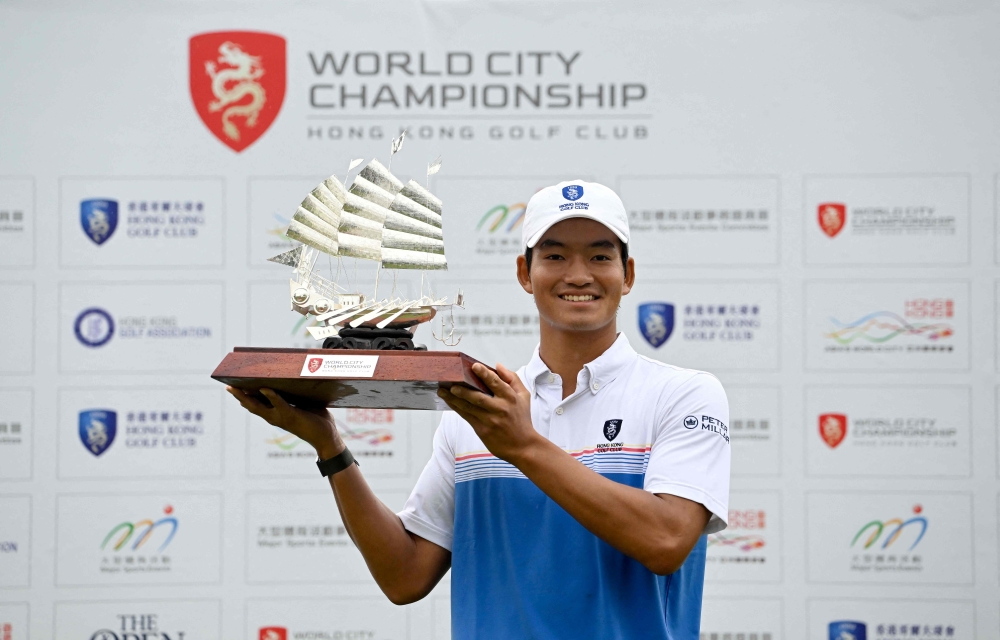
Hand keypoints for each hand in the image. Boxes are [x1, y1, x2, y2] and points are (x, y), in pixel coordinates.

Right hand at [226, 386, 343, 458]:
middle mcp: (275, 416)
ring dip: (247, 397)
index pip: (257, 404)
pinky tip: (264, 388)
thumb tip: (295, 379)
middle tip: (228, 387)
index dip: (246, 396)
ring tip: (236, 388)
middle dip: (239, 396)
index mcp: (277, 413)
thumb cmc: (317, 420)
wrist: (327, 437)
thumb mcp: (304, 404)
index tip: (235, 387)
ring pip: (259, 406)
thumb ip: (296, 394)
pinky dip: (271, 395)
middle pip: (252, 406)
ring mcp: (281, 417)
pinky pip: (279, 403)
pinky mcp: (290, 416)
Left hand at [437, 363, 539, 462]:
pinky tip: (449, 402)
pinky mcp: (482, 430)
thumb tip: (497, 366)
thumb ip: (512, 379)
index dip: (484, 374)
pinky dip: (457, 408)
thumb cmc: (522, 420)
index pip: (496, 383)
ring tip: (443, 391)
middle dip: (464, 390)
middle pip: (478, 396)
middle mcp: (500, 408)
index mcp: (510, 398)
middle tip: (452, 383)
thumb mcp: (524, 396)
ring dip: (454, 399)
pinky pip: (467, 417)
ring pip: (469, 407)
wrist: (523, 446)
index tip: (474, 366)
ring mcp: (490, 420)